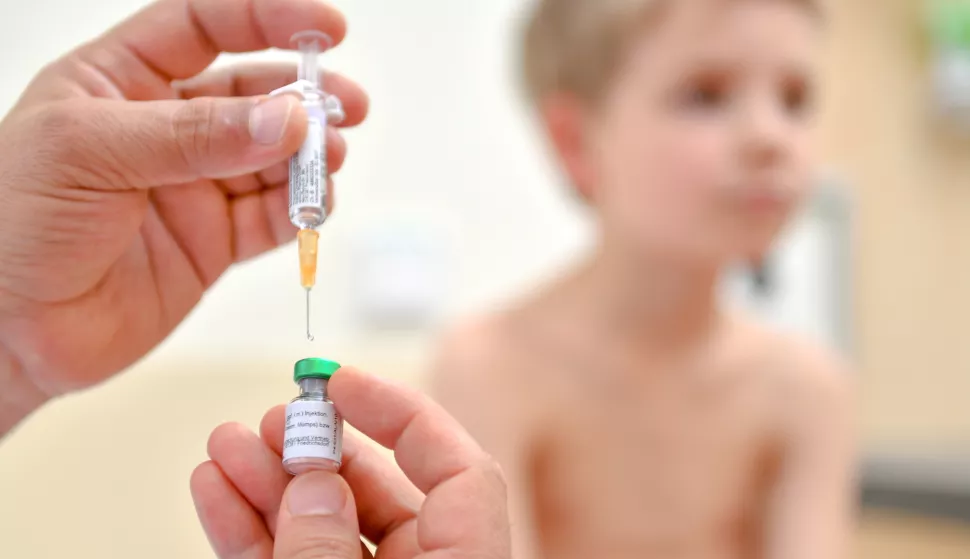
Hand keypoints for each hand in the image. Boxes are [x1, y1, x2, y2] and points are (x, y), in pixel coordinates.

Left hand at [0, 0, 367, 413]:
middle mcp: (163, 128)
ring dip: (310, 154)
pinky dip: (302, 209)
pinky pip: (271, 217)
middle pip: (252, 92)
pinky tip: (315, 203)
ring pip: (272, 156)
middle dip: (305, 95)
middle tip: (347, 106)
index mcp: (119, 80)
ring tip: (331, 158)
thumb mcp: (90, 153)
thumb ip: (194, 135)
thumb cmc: (14, 226)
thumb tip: (287, 120)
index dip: (266, 17)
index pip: (203, 26)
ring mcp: (192, 186)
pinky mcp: (211, 242)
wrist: (8, 332)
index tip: (325, 28)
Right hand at [190, 367, 511, 558]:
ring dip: (269, 484)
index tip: (341, 381)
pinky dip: (250, 531)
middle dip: (317, 448)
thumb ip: (329, 550)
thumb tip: (315, 482)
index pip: (459, 471)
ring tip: (224, 445)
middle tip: (272, 419)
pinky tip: (216, 491)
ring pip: (325, 526)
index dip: (402, 413)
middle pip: (380, 492)